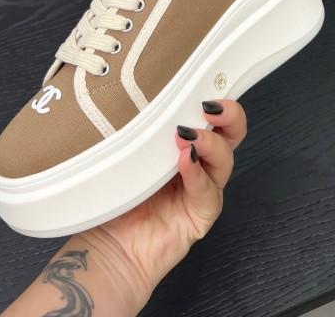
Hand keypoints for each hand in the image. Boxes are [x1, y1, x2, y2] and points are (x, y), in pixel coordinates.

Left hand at [82, 99, 246, 309]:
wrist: (104, 254)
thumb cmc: (109, 201)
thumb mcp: (121, 155)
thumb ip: (137, 129)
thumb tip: (141, 97)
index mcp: (179, 144)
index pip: (207, 116)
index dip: (213, 98)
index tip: (205, 81)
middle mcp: (195, 164)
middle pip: (229, 134)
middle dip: (230, 115)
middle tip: (213, 106)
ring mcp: (200, 190)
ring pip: (223, 159)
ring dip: (211, 142)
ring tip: (189, 136)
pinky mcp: (200, 216)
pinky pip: (207, 193)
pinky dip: (198, 175)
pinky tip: (186, 162)